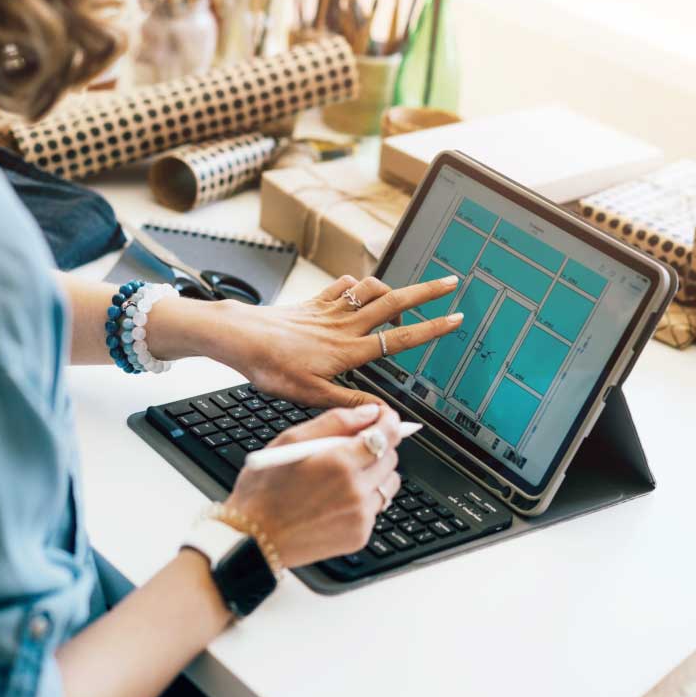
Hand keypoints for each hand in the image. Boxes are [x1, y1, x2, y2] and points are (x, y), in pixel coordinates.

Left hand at [208, 274, 462, 406]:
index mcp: (349, 351)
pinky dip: (358, 285)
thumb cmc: (271, 367)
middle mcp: (344, 326)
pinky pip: (344, 285)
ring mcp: (330, 310)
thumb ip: (350, 404)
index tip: (455, 318)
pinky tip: (359, 292)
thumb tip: (383, 415)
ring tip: (403, 300)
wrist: (240, 338)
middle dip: (426, 291)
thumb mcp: (312, 396)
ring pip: (372, 289)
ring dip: (392, 289)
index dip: (431, 328)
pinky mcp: (314, 302)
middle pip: (395, 302)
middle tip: (450, 281)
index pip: (399, 338)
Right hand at [224, 404, 403, 567]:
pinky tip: (338, 498)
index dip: (390, 421)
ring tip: (345, 475)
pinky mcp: (359, 535)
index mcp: (340, 461)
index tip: (386, 418)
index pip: (386, 434)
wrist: (253, 539)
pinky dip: (365, 499)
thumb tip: (368, 412)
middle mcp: (356, 489)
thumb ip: (335, 421)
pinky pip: (375, 508)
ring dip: (375, 473)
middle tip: (354, 447)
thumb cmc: (264, 489)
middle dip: (378, 446)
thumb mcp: (290, 441)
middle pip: (390, 457)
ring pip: (388, 483)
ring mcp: (360, 515)